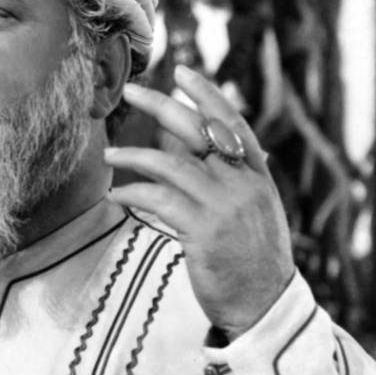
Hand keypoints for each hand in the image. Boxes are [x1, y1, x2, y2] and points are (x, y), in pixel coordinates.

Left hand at [106, 66, 294, 338]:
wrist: (265, 303)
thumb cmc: (249, 256)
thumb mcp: (246, 208)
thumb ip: (218, 174)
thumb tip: (182, 141)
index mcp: (257, 175)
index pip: (232, 123)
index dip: (207, 95)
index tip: (181, 71)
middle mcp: (244, 184)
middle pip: (199, 132)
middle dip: (163, 106)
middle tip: (131, 92)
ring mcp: (225, 207)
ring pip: (173, 165)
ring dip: (135, 156)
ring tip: (110, 154)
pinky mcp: (204, 232)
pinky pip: (160, 201)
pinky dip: (134, 194)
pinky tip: (116, 195)